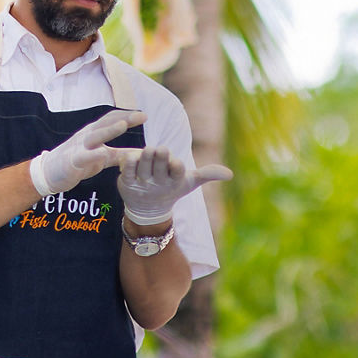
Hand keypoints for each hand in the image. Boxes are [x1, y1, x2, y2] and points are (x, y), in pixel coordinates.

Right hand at [30, 110, 146, 196]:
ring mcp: (78, 147)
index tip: (144, 115)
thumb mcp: (103, 157)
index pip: (112, 119)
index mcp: (94, 133)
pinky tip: (103, 153)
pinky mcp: (72, 161)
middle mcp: (87, 136)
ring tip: (123, 125)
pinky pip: (83, 156)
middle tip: (142, 116)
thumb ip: (120, 154)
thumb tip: (142, 154)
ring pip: (95, 136)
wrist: (50, 173)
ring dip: (109, 130)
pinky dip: (93, 154)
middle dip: (124, 118)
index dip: (127, 116)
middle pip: (106, 123)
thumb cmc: (79, 162)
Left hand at [118, 147, 233, 224]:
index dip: (176, 166)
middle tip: (161, 149)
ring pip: (143, 165)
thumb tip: (230, 174)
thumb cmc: (172, 188)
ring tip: (149, 150)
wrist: (148, 208)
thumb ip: (208, 174)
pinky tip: (132, 155)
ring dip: (146, 157)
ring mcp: (142, 183)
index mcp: (175, 180)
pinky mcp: (126, 182)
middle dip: (161, 157)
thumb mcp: (191, 181)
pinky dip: (130, 162)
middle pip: (160, 166)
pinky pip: (127, 170)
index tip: (177, 163)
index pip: (177, 171)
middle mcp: (159, 182)